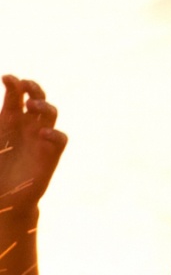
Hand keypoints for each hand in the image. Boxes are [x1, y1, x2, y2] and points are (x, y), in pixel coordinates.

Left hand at [0, 76, 66, 214]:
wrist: (4, 196)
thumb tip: (0, 100)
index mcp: (10, 117)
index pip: (16, 93)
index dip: (14, 83)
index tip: (7, 79)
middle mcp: (27, 125)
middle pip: (37, 96)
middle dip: (33, 88)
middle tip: (25, 86)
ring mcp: (40, 139)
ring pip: (50, 113)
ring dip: (43, 105)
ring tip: (31, 106)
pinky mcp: (50, 156)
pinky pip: (60, 140)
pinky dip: (54, 134)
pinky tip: (42, 134)